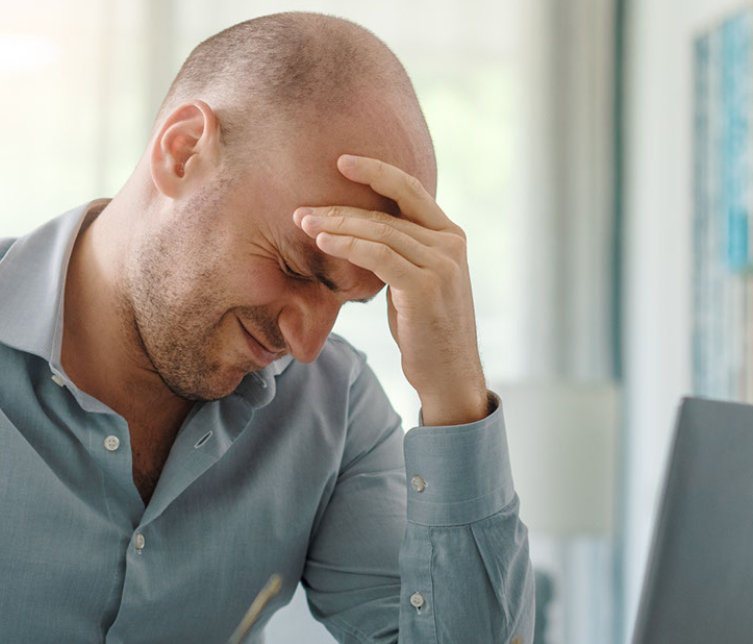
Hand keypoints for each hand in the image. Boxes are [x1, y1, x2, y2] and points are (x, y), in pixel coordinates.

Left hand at [294, 154, 488, 426]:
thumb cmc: (426, 331)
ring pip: (380, 231)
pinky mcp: (426, 285)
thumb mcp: (415, 283)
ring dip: (337, 225)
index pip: (410, 191)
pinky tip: (324, 241)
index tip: (341, 161)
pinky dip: (348, 245)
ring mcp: (442, 263)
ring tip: (303, 223)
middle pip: (388, 211)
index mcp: (450, 235)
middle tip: (302, 208)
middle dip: (341, 206)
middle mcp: (451, 242)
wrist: (449, 375)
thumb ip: (400, 253)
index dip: (376, 171)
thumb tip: (363, 234)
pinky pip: (379, 256)